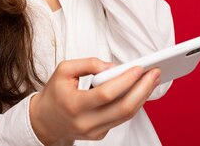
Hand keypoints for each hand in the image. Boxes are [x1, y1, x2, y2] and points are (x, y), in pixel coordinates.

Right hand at [29, 57, 160, 144]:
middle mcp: (85, 122)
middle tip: (155, 73)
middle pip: (123, 108)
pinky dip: (134, 103)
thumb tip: (113, 67)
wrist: (44, 121)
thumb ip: (88, 63)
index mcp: (74, 105)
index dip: (125, 81)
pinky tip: (141, 90)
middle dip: (143, 89)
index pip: (106, 94)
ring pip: (126, 116)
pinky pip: (121, 118)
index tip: (139, 67)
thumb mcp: (64, 70)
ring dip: (143, 96)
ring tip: (153, 79)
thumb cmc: (55, 92)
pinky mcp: (100, 134)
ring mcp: (94, 132)